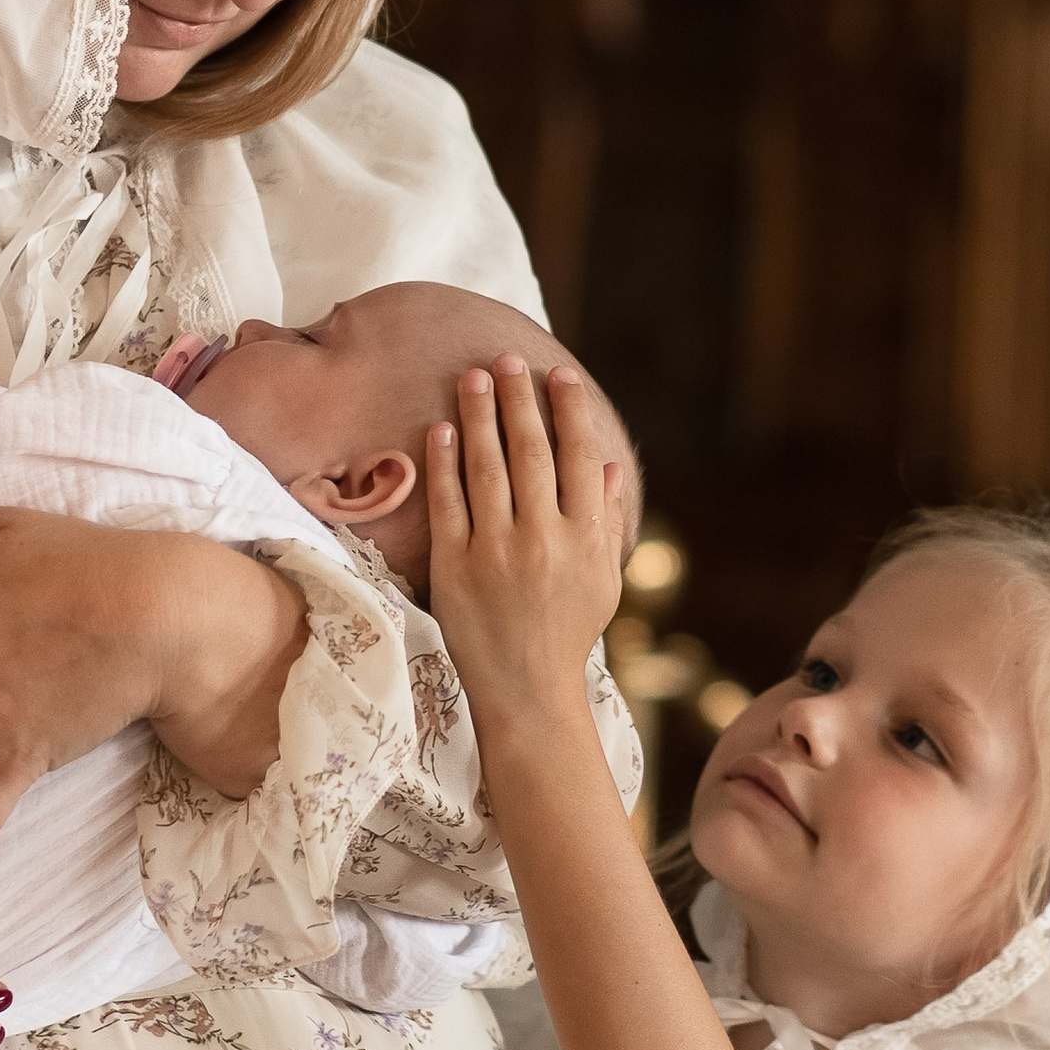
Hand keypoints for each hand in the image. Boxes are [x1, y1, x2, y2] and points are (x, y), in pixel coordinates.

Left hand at [427, 357, 625, 745]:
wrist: (525, 691)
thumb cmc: (567, 632)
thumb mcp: (602, 580)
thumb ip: (604, 520)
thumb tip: (607, 467)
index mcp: (584, 539)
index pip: (577, 459)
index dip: (568, 412)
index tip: (558, 376)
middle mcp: (542, 540)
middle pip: (531, 453)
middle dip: (519, 400)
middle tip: (508, 359)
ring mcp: (496, 552)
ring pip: (487, 469)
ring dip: (480, 417)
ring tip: (473, 377)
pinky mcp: (456, 568)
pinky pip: (448, 504)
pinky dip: (444, 464)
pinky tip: (442, 429)